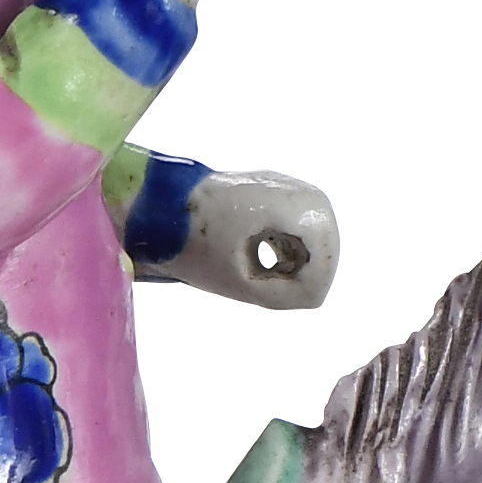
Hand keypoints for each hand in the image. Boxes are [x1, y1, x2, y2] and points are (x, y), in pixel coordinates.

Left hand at [143, 168, 340, 310]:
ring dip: (297, 260)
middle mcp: (297, 189)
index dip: (309, 286)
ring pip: (312, 232)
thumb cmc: (195, 245)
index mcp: (294, 207)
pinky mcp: (269, 189)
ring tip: (268, 278)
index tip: (280, 297)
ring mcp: (283, 185)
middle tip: (277, 290)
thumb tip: (311, 294)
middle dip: (307, 272)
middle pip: (325, 242)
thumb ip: (286, 295)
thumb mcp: (243, 284)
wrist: (155, 206)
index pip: (326, 257)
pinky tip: (263, 262)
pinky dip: (286, 246)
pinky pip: (295, 222)